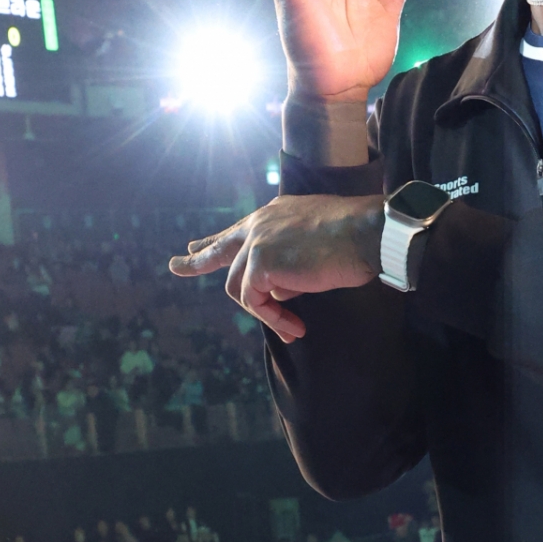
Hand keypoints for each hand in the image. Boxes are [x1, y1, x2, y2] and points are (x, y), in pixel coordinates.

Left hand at [168, 193, 383, 341]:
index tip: (197, 245)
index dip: (218, 241)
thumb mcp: (316, 245)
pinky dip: (273, 318)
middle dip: (197, 260)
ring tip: (292, 327)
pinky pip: (254, 300)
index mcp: (274, 215)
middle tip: (176, 267)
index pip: (239, 230)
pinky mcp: (260, 263)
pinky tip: (293, 326)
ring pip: (239, 287)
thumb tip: (278, 289)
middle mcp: (260, 223)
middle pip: (221, 248)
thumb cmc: (357, 239)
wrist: (366, 233)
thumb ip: (290, 263)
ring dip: (265, 313)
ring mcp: (257, 241)